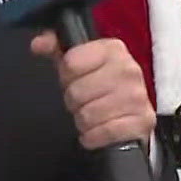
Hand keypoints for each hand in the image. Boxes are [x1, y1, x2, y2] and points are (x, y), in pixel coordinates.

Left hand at [31, 35, 155, 151]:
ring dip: (84, 121)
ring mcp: (137, 97)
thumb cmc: (102, 86)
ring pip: (87, 115)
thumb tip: (38, 44)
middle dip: (74, 102)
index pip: (71, 62)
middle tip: (85, 101)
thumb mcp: (79, 62)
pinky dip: (94, 137)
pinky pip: (102, 133)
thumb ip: (55, 48)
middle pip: (77, 91)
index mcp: (113, 49)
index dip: (66, 76)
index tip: (75, 79)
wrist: (133, 113)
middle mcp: (129, 70)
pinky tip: (99, 131)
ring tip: (94, 115)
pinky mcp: (142, 122)